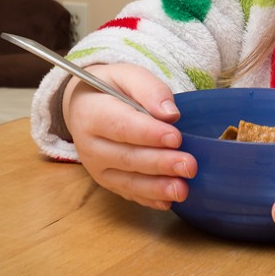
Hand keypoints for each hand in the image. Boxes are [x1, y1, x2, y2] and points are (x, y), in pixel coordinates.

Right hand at [62, 63, 196, 209]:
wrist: (85, 105)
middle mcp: (90, 145)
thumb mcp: (127, 75)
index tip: (175, 137)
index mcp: (92, 113)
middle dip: (160, 163)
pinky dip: (148, 199)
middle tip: (189, 165)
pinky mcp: (106, 181)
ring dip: (156, 187)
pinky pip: (127, 192)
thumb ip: (149, 89)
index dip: (149, 134)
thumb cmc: (111, 88)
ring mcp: (97, 167)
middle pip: (127, 157)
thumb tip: (170, 114)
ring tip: (182, 189)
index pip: (121, 126)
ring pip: (127, 180)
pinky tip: (167, 201)